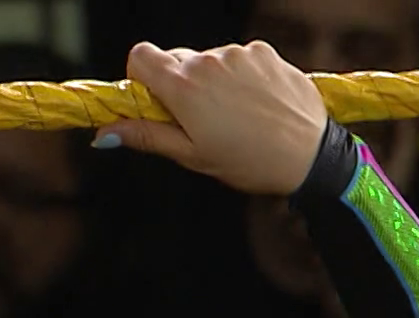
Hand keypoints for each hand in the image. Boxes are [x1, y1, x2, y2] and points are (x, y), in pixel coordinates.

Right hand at [98, 42, 327, 195]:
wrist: (313, 158)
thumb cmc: (253, 163)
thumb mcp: (194, 156)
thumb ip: (147, 136)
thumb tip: (105, 132)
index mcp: (183, 87)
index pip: (140, 56)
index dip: (144, 77)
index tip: (159, 100)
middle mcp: (208, 62)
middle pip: (177, 59)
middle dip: (183, 84)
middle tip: (206, 118)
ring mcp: (239, 55)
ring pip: (212, 60)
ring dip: (217, 81)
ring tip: (241, 115)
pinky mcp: (266, 53)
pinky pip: (242, 59)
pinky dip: (245, 76)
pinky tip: (261, 103)